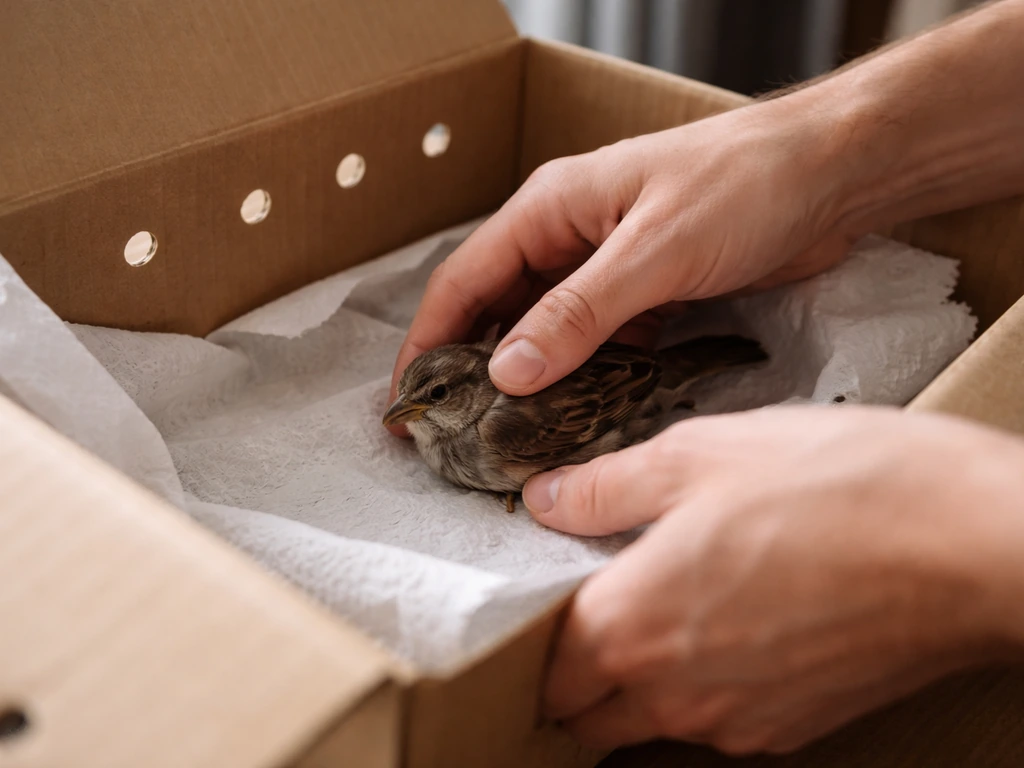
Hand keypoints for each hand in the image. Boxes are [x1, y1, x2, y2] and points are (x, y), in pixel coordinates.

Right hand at [387, 96, 859, 434]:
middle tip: (450, 434)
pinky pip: (596, 343)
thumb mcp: (652, 252)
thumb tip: (506, 372)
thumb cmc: (742, 187)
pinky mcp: (646, 294)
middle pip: (499, 311)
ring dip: (527, 380)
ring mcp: (607, 268)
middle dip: (471, 369)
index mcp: (550, 209)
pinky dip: (580, 379)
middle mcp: (568, 238)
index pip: (465, 280)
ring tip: (505, 438)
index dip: (427, 341)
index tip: (405, 402)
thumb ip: (579, 313)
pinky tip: (573, 418)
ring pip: (547, 332)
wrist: (831, 176)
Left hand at [523, 406, 1023, 754]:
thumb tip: (546, 500)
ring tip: (670, 604)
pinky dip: (699, 688)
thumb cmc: (836, 486)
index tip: (555, 585)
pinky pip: (713, 722)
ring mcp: (734, 721)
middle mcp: (673, 694)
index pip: (541, 663)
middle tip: (598, 603)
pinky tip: (734, 622)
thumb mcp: (699, 454)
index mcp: (632, 624)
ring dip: (634, 681)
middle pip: (582, 711)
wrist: (970, 544)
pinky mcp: (790, 728)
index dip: (537, 625)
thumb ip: (605, 487)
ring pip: (645, 723)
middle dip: (573, 669)